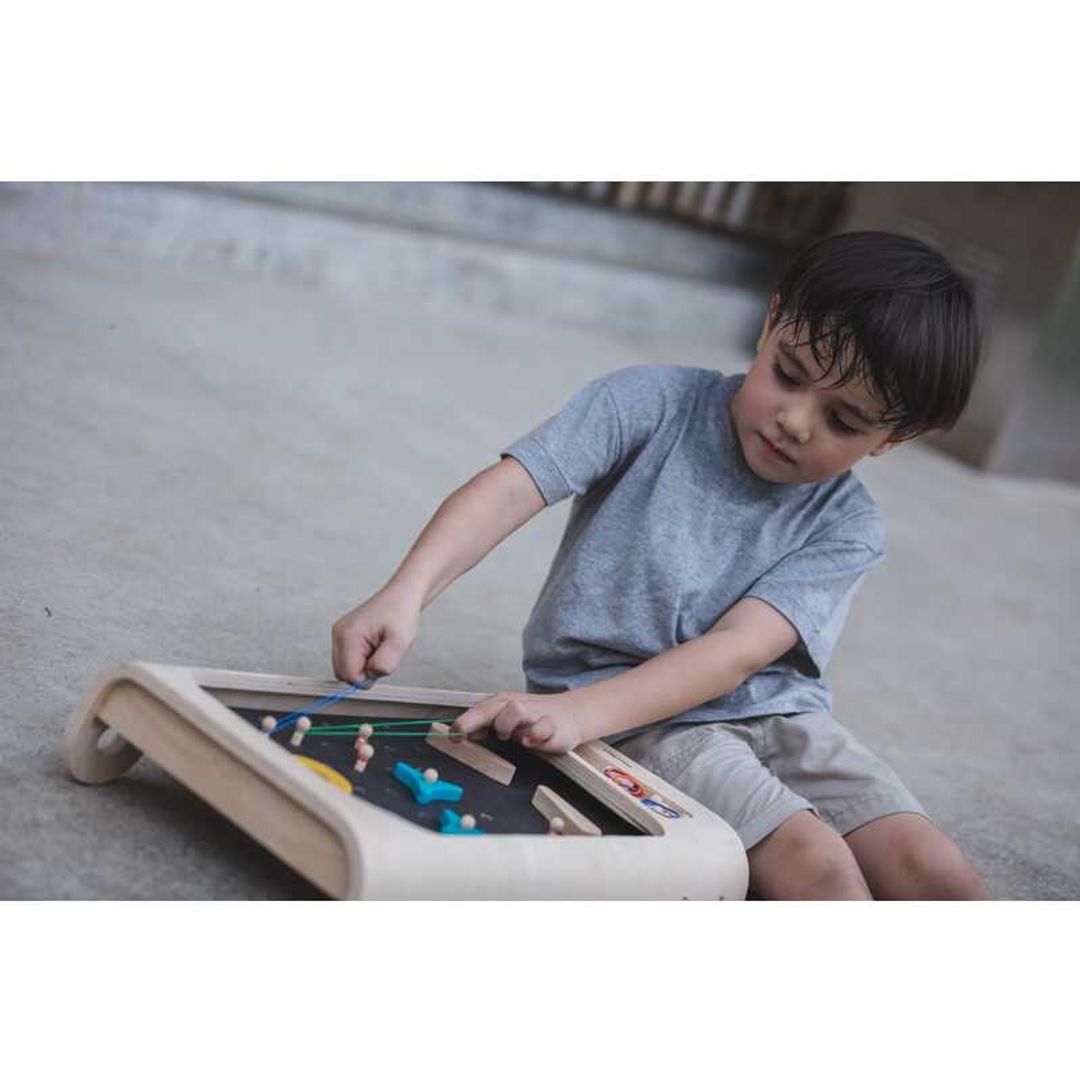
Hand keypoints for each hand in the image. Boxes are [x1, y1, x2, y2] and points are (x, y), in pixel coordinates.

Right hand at [331, 583, 420, 682]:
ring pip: (347, 668)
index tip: (382, 662)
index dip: (368, 676)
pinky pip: (351, 660)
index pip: (349, 675)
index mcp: (348, 635)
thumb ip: (384, 664)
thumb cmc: (401, 612)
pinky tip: (375, 646)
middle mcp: (339, 634)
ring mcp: (340, 634)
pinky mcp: (345, 636)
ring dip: (365, 665)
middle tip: (382, 654)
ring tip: (380, 648)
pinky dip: (364, 659)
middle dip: (365, 671)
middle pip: (344, 674)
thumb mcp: (399, 643)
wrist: (402, 596)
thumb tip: (368, 678)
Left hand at [452, 691, 588, 754]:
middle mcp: (516, 705)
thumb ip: (485, 725)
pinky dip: (535, 734)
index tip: (453, 736)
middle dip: (475, 721)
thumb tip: (460, 733)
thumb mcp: (506, 719)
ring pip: (515, 711)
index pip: (478, 710)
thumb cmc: (534, 717)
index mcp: (502, 703)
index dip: (463, 723)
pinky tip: (530, 741)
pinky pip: (542, 728)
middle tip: (469, 735)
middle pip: (491, 708)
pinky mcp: (553, 726)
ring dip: (508, 727)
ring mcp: (535, 714)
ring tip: (515, 737)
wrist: (570, 714)